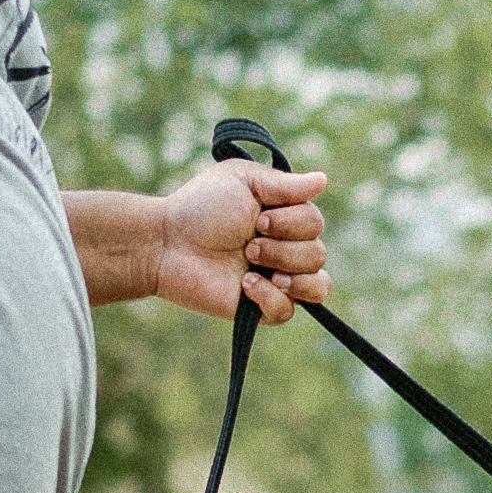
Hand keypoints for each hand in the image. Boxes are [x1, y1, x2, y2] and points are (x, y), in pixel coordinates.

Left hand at [151, 159, 331, 323]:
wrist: (168, 243)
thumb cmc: (201, 207)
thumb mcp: (243, 181)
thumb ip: (285, 184)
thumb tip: (323, 180)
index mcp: (284, 219)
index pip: (316, 224)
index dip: (293, 223)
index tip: (258, 218)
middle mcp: (285, 250)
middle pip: (318, 254)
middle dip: (284, 248)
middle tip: (249, 242)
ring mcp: (276, 281)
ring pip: (316, 286)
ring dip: (286, 270)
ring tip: (251, 262)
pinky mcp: (261, 309)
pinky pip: (288, 312)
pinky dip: (269, 297)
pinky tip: (245, 284)